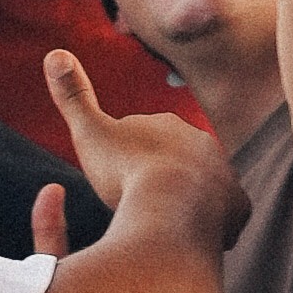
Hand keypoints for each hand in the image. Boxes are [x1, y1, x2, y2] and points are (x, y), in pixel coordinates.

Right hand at [43, 49, 248, 248]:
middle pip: (179, 163)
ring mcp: (224, 177)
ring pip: (203, 189)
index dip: (131, 160)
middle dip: (161, 179)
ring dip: (187, 204)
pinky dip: (211, 228)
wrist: (171, 210)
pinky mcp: (237, 208)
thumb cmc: (127, 172)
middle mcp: (204, 145)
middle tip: (138, 205)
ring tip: (164, 226)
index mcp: (169, 126)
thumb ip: (74, 96)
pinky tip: (191, 240)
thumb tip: (55, 52)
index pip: (149, 138)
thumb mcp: (90, 133)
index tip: (118, 179)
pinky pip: (225, 218)